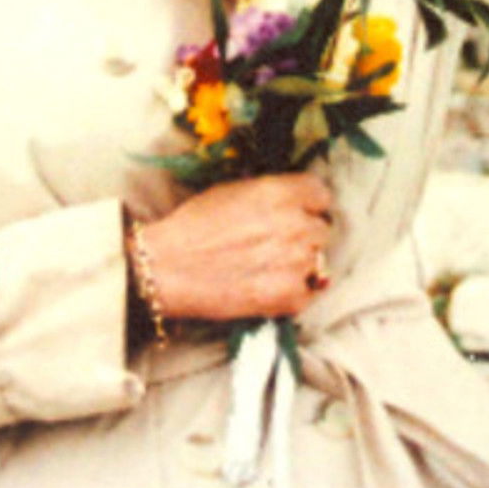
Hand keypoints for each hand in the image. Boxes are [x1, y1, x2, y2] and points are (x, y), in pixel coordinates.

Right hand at [141, 173, 332, 322]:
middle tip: (277, 244)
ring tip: (268, 267)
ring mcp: (295, 261)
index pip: (321, 194)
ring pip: (316, 261)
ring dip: (299, 264)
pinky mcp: (288, 296)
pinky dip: (293, 293)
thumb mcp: (232, 191)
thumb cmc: (193, 226)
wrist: (167, 269)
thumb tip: (292, 199)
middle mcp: (293, 224)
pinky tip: (268, 287)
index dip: (309, 204)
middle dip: (303, 235)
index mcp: (279, 192)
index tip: (299, 212)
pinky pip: (308, 292)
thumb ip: (270, 194)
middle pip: (321, 229)